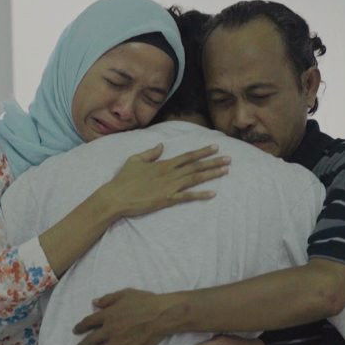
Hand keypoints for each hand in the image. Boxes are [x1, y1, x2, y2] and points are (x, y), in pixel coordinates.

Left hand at [73, 289, 182, 344]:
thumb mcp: (125, 294)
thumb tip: (94, 303)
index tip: (75, 331)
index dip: (80, 327)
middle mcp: (110, 329)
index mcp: (108, 314)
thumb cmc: (145, 301)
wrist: (161, 315)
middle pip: (91, 340)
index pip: (88, 322)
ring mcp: (119, 341)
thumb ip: (108, 299)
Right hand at [99, 143, 229, 218]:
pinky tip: (213, 194)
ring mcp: (169, 187)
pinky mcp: (166, 199)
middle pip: (196, 166)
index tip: (215, 147)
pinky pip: (187, 197)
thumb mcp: (135, 160)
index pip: (187, 156)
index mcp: (163, 164)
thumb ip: (150, 153)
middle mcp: (169, 173)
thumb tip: (161, 145)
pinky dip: (200, 195)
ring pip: (195, 178)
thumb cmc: (123, 179)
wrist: (115, 197)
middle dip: (214, 161)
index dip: (202, 151)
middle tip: (229, 158)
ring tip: (226, 171)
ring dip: (212, 174)